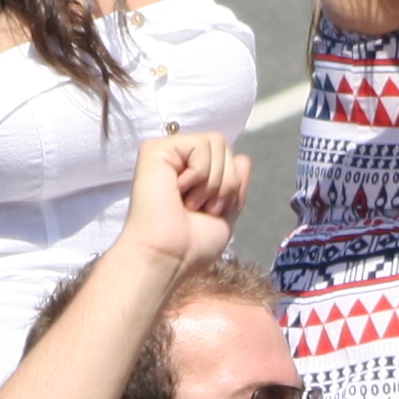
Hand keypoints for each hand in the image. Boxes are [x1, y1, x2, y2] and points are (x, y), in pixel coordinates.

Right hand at [119, 131, 249, 276]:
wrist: (169, 256)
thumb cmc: (192, 245)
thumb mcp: (225, 215)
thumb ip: (235, 187)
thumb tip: (243, 158)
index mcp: (192, 175)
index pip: (229, 159)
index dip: (231, 185)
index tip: (213, 211)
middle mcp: (178, 161)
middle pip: (225, 147)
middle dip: (226, 182)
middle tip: (203, 207)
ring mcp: (167, 154)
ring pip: (217, 143)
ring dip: (213, 181)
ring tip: (190, 202)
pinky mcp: (155, 149)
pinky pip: (202, 144)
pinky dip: (200, 172)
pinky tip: (179, 190)